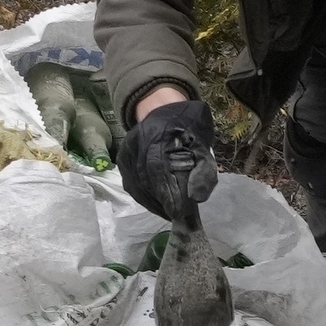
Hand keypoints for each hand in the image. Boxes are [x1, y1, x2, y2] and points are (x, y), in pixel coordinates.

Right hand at [117, 88, 220, 231]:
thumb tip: (197, 198)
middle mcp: (136, 143)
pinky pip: (131, 184)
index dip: (168, 194)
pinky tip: (158, 205)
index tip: (179, 212)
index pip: (159, 170)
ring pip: (136, 185)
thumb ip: (203, 170)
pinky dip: (144, 197)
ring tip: (169, 214)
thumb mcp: (203, 143)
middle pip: (146, 181)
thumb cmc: (188, 127)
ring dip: (153, 203)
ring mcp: (126, 151)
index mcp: (158, 136)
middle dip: (162, 202)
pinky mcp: (122, 159)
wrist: (163, 109)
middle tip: (177, 217)